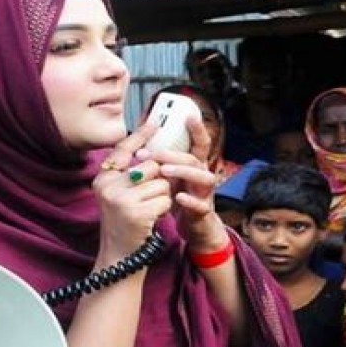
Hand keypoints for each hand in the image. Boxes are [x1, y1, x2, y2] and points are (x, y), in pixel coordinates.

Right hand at [94, 124, 170, 259]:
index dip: (140, 135)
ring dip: (163, 197)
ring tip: (148, 210)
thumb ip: (130, 174)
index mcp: (103, 178)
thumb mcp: (120, 195)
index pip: (123, 150)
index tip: (155, 121)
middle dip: (159, 180)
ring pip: (161, 183)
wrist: (121, 257)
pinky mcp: (135, 212)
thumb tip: (150, 151)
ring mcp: (120, 199)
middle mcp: (108, 186)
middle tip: (149, 198)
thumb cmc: (125, 223)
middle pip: (151, 166)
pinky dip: (164, 209)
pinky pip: (164, 200)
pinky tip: (152, 219)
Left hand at [138, 114, 223, 251]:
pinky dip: (190, 200)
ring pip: (204, 178)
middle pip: (195, 159)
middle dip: (174, 154)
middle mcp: (202, 176)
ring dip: (184, 172)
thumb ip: (162, 164)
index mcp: (194, 167)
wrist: (196, 230)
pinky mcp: (204, 212)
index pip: (199, 144)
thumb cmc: (180, 201)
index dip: (197, 129)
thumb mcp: (172, 180)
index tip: (189, 116)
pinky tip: (178, 197)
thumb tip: (140, 146)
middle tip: (154, 154)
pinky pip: (201, 205)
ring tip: (165, 171)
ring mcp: (205, 194)